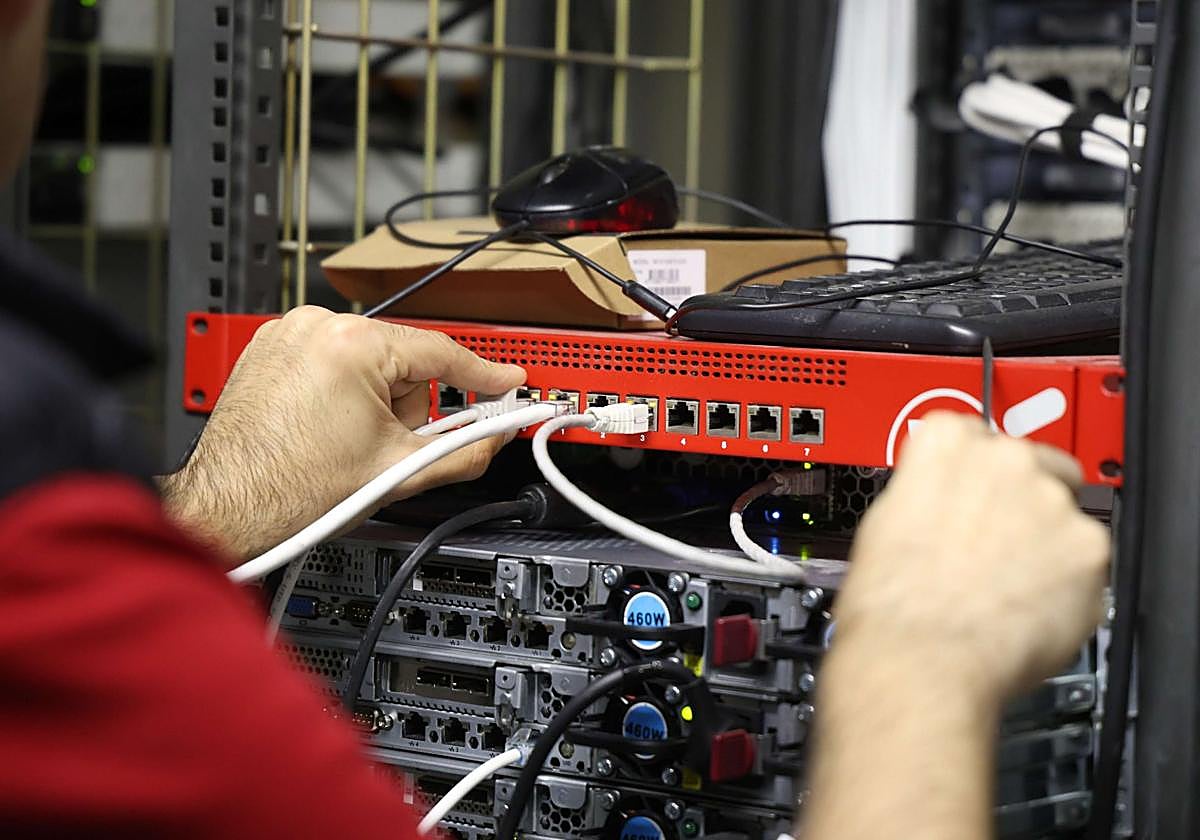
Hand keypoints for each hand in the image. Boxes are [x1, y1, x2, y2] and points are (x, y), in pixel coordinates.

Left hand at [160, 307, 524, 561]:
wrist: (229, 509)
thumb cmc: (292, 490)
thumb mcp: (401, 472)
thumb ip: (467, 451)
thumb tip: (496, 438)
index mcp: (353, 344)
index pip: (442, 354)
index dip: (484, 374)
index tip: (507, 380)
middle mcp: (318, 325)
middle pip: (404, 362)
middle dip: (408, 407)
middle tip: (390, 447)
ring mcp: (289, 333)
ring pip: (370, 363)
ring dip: (375, 402)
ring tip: (346, 443)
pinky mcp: (271, 348)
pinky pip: (333, 362)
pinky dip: (342, 393)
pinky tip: (328, 430)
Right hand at [833, 411, 1109, 705]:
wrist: (920, 659)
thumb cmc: (891, 604)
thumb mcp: (885, 521)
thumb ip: (927, 492)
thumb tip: (946, 503)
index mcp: (945, 443)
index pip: (972, 433)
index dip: (971, 472)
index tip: (969, 494)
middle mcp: (1004, 458)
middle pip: (1029, 464)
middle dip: (1016, 503)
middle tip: (991, 547)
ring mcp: (1050, 500)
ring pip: (1061, 513)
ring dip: (1043, 542)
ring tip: (1006, 587)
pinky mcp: (1088, 546)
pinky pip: (1086, 559)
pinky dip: (1068, 582)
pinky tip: (1028, 606)